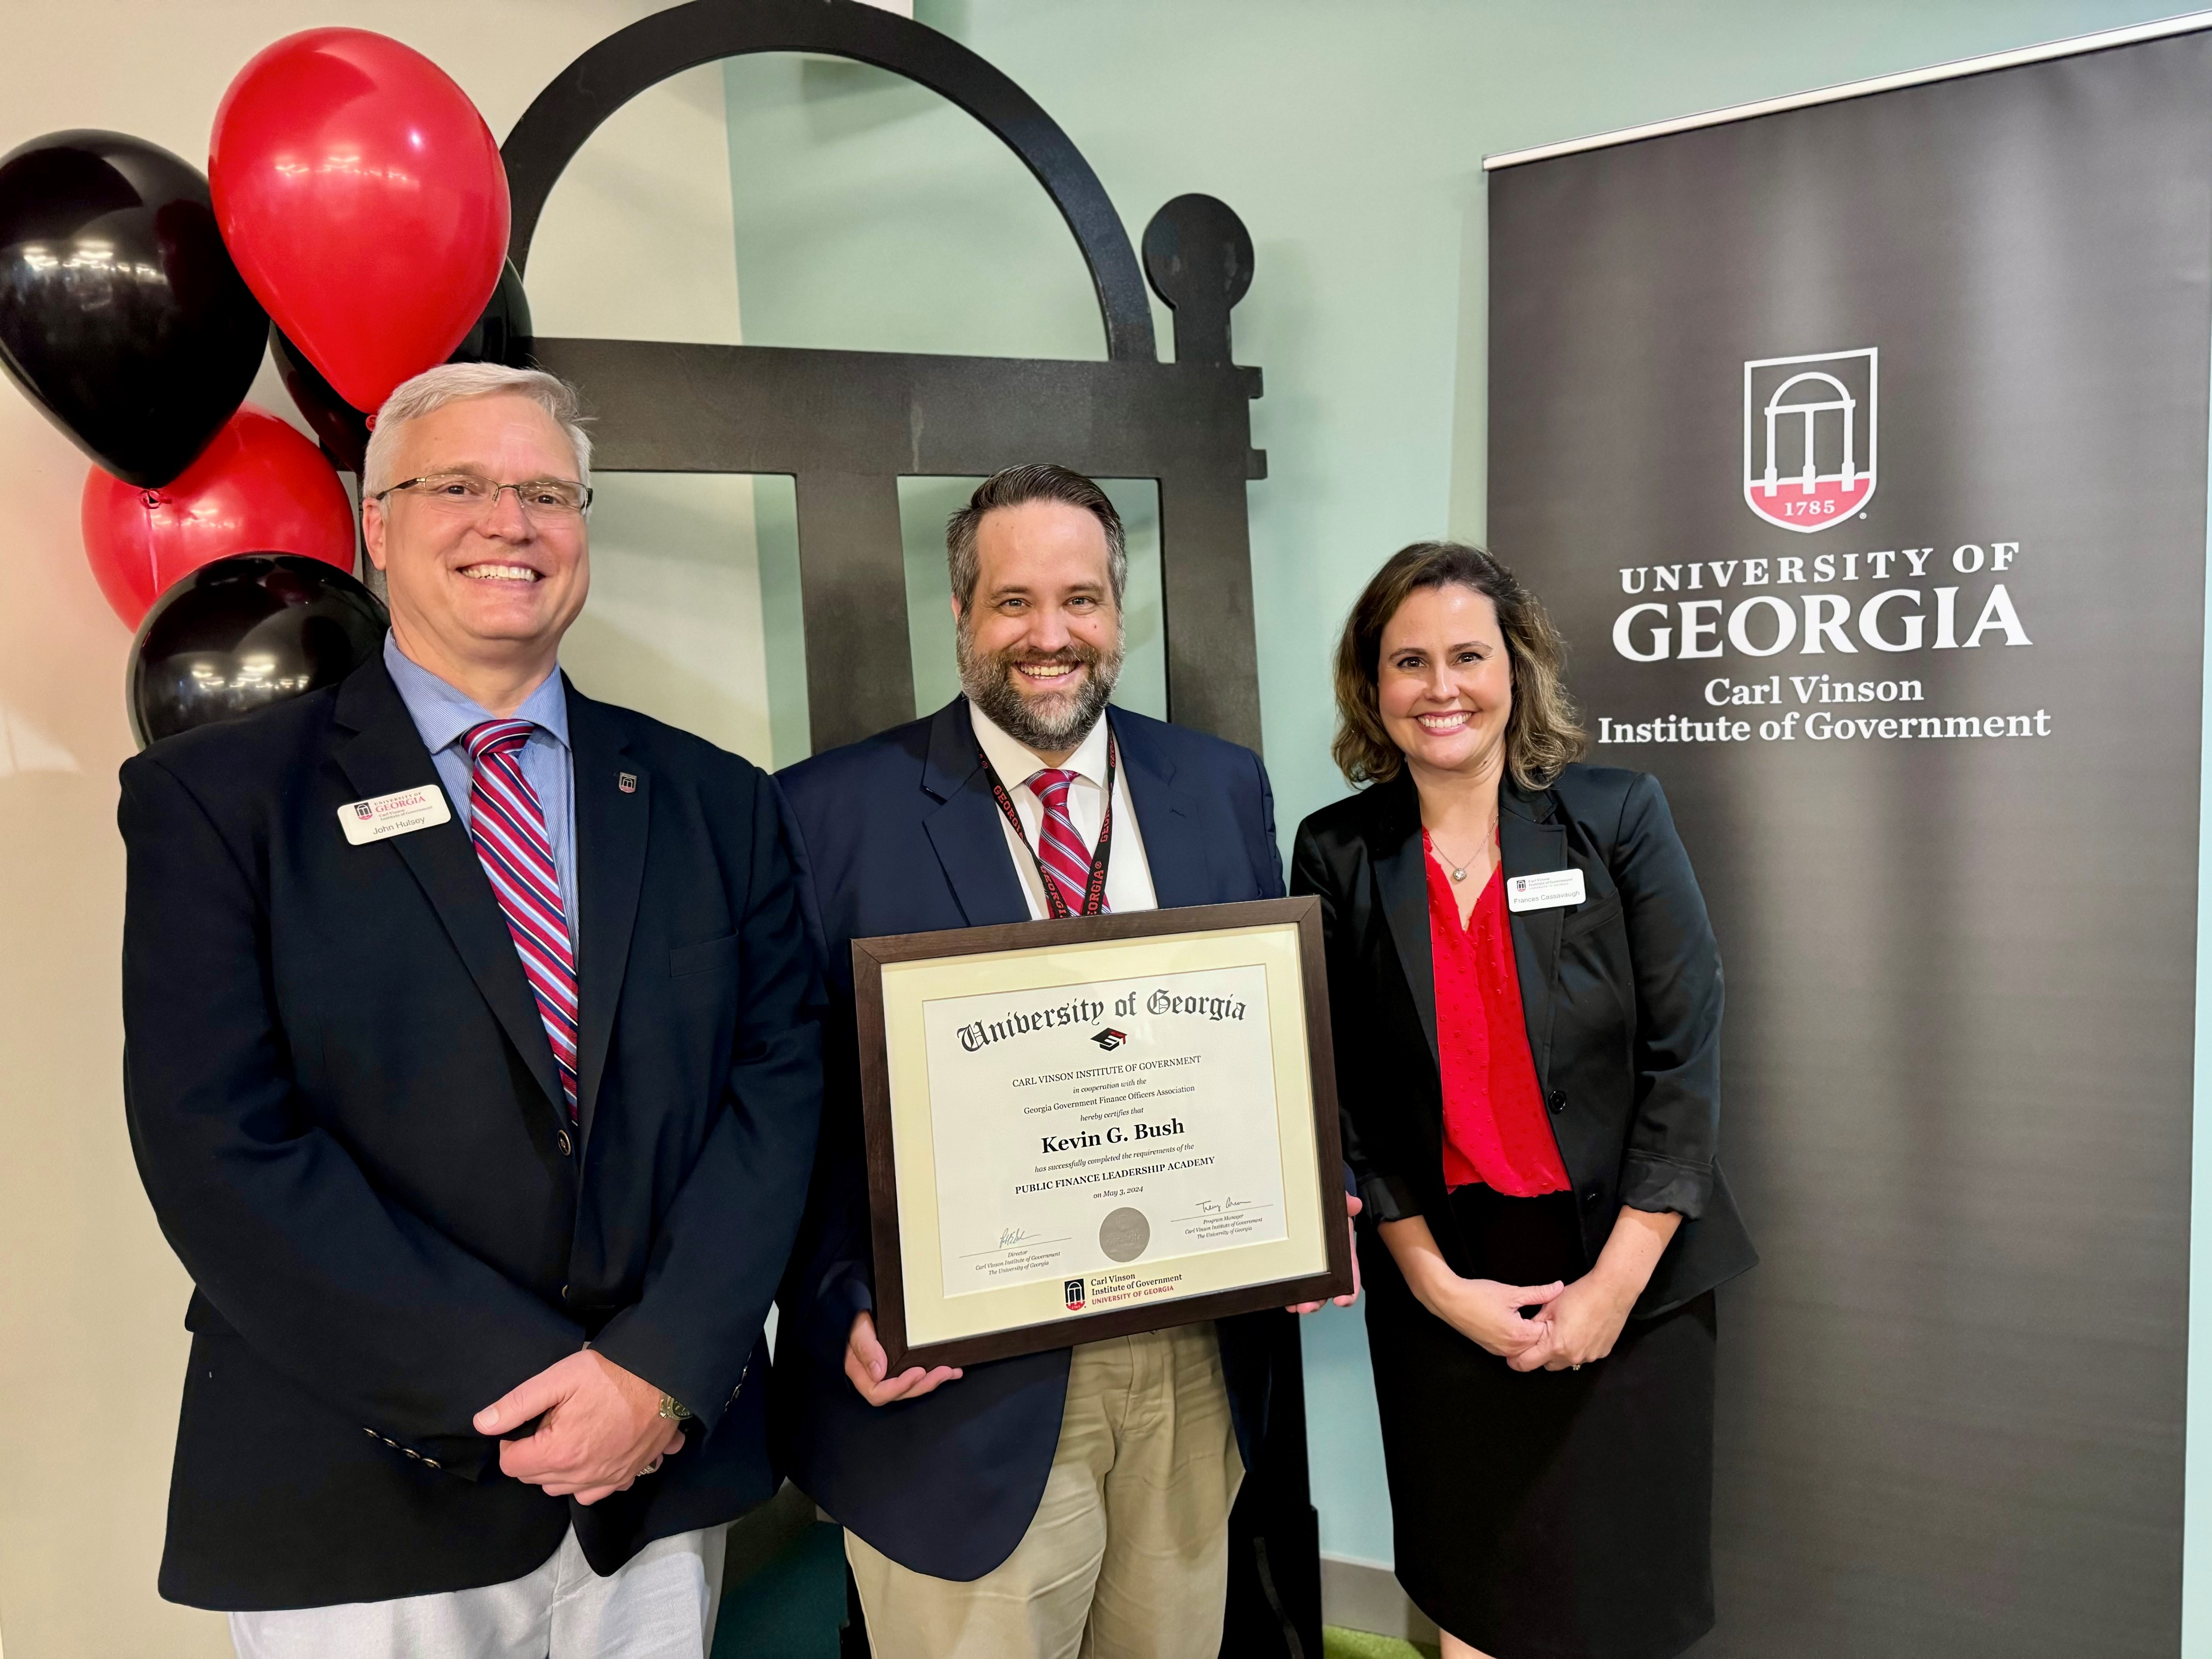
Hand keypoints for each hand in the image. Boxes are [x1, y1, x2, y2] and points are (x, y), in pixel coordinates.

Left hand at [474, 1350, 684, 1504]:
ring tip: (570, 1437)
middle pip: (535, 1479)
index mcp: (559, 1453)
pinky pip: (596, 1492)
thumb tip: (482, 1423)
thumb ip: (517, 1403)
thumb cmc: (612, 1374)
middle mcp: (581, 1476)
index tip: (525, 1423)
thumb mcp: (559, 1377)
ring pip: (563, 1489)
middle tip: (549, 1423)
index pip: (512, 1464)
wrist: (666, 1378)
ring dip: (557, 1471)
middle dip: (533, 1455)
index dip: (510, 1441)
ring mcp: (607, 1479)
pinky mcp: (629, 1475)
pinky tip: (595, 1453)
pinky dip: (588, 1479)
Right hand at [845, 1312, 961, 1406]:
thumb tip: (879, 1372)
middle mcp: (874, 1377)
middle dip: (923, 1384)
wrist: (860, 1312)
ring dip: (932, 1382)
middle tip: (942, 1371)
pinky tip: (949, 1370)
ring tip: (949, 1372)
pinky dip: (933, 1374)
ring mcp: (887, 1373)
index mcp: (861, 1372)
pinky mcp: (899, 1367)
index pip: (878, 1393)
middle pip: (899, 1393)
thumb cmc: (856, 1320)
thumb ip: (865, 1348)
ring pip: (911, 1387)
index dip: (900, 1387)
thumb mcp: (858, 1328)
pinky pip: (916, 1377)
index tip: (917, 1372)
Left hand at [1289, 1194, 1363, 1312]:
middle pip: (1328, 1288)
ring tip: (1295, 1306)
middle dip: (1319, 1300)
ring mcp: (1314, 1266)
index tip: (1341, 1300)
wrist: (1311, 1201)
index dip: (1349, 1290)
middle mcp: (1330, 1263)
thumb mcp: (1337, 1203)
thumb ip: (1345, 1202)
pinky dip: (1291, 1292)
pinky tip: (1284, 1298)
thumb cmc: (1327, 1208)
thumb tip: (1353, 1204)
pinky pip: (1297, 1282)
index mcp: (1343, 1252)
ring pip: (1312, 1290)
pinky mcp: (1298, 1265)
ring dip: (1304, 1301)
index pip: (1351, 1274)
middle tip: (1307, 1306)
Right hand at [1426, 1272, 1564, 1357]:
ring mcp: (1500, 1351)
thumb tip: (1558, 1287)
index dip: (1552, 1321)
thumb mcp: (1511, 1292)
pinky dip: (1518, 1340)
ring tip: (1530, 1318)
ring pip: (1525, 1348)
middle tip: (1544, 1313)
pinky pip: (1512, 1349)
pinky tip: (1517, 1324)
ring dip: (1530, 1336)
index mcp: (1519, 1335)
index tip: (1553, 1309)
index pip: (1547, 1334)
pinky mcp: (1491, 1349)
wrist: (1450, 1301)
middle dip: (1542, 1330)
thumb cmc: (1478, 1295)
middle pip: (1537, 1344)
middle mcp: (1510, 1348)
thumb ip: (1538, 1292)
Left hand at [1508, 1271, 1634, 1372]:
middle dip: (1541, 1354)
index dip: (1517, 1360)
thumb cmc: (1580, 1295)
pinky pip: (1583, 1356)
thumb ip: (1534, 1323)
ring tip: (1565, 1329)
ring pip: (1566, 1362)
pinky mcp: (1601, 1353)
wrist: (1611, 1291)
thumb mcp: (1549, 1305)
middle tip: (1543, 1336)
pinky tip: (1581, 1331)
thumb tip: (1525, 1332)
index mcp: (1556, 1345)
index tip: (1513, 1355)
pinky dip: (1578, 1348)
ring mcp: (1589, 1357)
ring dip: (1561, 1352)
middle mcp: (1572, 1357)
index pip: (1527, 1363)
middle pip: (1547, 1365)